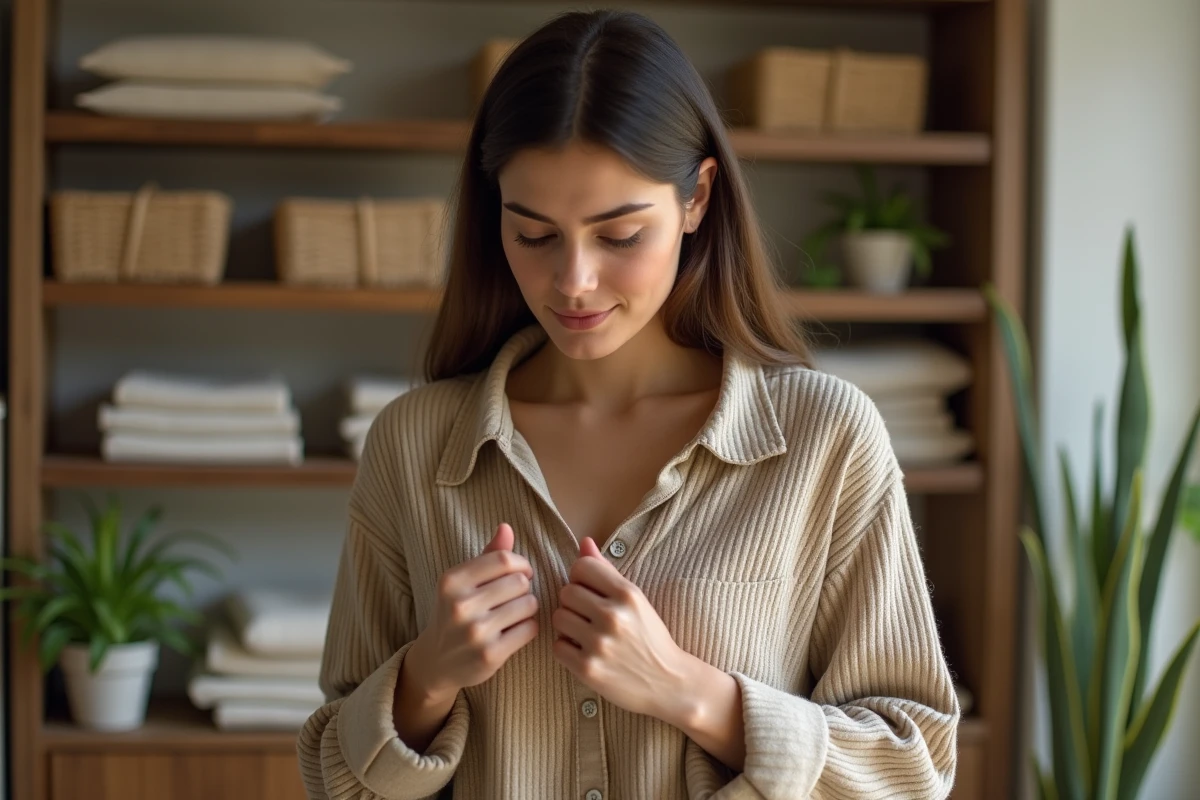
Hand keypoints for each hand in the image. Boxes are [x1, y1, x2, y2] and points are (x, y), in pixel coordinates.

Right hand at [407, 523, 539, 701]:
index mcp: (451, 581)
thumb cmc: (455, 614)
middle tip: (515, 597)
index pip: (504, 559)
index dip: (521, 564)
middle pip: (519, 582)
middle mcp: (460, 605)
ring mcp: (475, 632)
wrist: (436, 663)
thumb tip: (506, 527)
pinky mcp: (490, 655)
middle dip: (524, 588)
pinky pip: (530, 629)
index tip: (521, 573)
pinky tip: (514, 632)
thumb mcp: (462, 583)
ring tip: (514, 614)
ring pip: (529, 604)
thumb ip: (487, 555)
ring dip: (528, 608)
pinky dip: (528, 628)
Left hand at [551, 537, 691, 721]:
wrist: (669, 682)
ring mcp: (599, 644)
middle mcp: (613, 616)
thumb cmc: (650, 637)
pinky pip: (557, 646)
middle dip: (574, 603)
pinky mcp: (588, 669)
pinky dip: (567, 649)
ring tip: (586, 633)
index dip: (582, 578)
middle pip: (566, 592)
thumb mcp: (635, 600)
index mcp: (627, 594)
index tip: (591, 591)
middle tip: (590, 616)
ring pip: (558, 617)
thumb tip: (584, 542)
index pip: (581, 567)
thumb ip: (607, 571)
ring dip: (568, 625)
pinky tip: (585, 652)